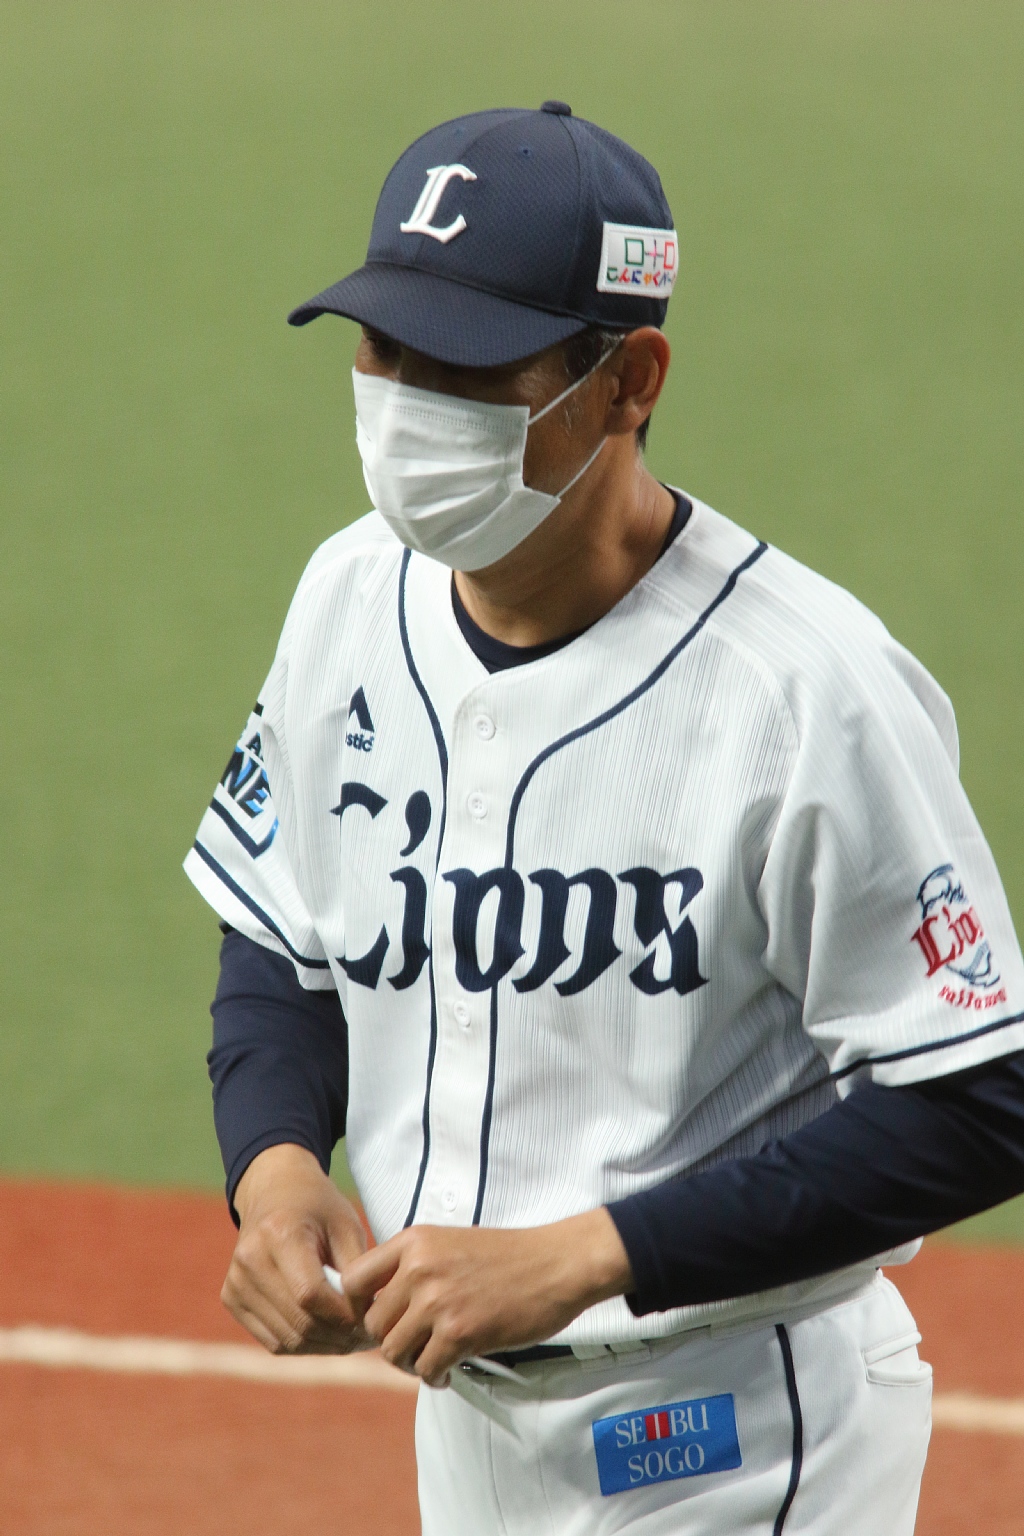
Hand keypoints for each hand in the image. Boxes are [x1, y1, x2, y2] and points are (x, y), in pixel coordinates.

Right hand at [223, 1143, 370, 1354]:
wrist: (273, 1191)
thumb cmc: (318, 1207)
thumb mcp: (346, 1226)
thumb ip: (357, 1271)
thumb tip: (368, 1319)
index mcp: (279, 1233)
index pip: (310, 1294)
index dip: (344, 1316)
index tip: (371, 1318)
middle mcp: (250, 1259)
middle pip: (299, 1322)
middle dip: (338, 1336)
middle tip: (366, 1336)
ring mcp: (235, 1282)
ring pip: (287, 1340)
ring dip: (323, 1346)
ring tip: (350, 1337)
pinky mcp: (231, 1298)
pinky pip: (273, 1341)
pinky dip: (303, 1345)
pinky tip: (326, 1334)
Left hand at [340, 1207, 633, 1385]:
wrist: (556, 1264)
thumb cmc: (507, 1257)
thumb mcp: (449, 1244)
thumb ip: (412, 1267)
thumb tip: (375, 1308)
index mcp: (414, 1242)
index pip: (353, 1279)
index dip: (359, 1307)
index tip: (382, 1319)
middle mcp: (419, 1268)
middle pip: (372, 1323)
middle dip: (391, 1340)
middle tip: (416, 1346)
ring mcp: (438, 1300)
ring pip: (393, 1351)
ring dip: (411, 1363)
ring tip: (433, 1359)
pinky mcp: (460, 1332)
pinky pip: (425, 1370)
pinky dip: (435, 1378)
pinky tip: (451, 1372)